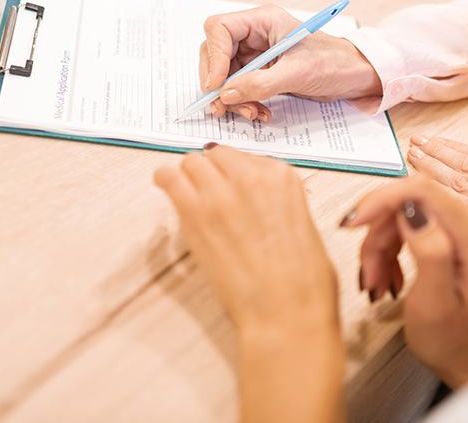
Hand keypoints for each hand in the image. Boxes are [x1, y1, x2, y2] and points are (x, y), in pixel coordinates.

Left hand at [154, 144, 344, 422]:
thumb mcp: (302, 223)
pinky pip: (169, 178)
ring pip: (192, 162)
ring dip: (189, 175)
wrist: (286, 313)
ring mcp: (220, 192)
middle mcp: (250, 176)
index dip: (235, 173)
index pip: (246, 157)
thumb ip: (276, 200)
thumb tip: (254, 199)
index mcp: (281, 176)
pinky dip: (165, 179)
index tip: (231, 186)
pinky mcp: (195, 213)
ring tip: (186, 190)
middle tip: (208, 190)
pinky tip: (164, 185)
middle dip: (212, 170)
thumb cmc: (303, 279)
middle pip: (217, 154)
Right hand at [200, 4, 381, 120]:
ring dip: (232, 98)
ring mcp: (254, 53)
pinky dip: (243, 103)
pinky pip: (238, 87)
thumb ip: (259, 83)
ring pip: (224, 75)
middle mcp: (254, 34)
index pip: (219, 29)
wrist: (354, 76)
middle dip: (219, 83)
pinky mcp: (259, 72)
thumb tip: (225, 94)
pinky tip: (259, 111)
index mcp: (262, 20)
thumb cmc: (334, 63)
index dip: (213, 57)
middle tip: (224, 107)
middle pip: (215, 54)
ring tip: (251, 112)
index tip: (216, 85)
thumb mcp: (297, 74)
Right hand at [342, 177, 467, 388]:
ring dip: (376, 247)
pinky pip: (398, 224)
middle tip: (368, 273)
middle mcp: (467, 219)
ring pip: (394, 214)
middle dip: (375, 235)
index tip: (352, 223)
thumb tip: (411, 210)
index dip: (380, 200)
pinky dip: (383, 250)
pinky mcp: (440, 228)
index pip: (419, 190)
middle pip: (402, 202)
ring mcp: (453, 222)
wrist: (462, 353)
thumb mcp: (435, 301)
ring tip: (375, 282)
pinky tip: (384, 275)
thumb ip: (429, 252)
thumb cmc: (449, 336)